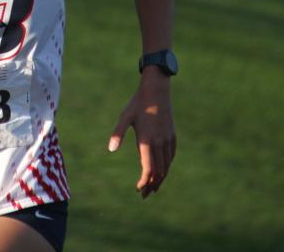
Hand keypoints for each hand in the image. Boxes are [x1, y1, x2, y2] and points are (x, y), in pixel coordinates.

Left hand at [107, 78, 176, 197]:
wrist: (156, 90)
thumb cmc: (137, 104)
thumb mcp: (125, 117)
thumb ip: (118, 133)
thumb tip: (110, 149)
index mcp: (147, 140)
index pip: (148, 169)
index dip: (144, 181)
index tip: (138, 188)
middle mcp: (159, 142)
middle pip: (159, 171)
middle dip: (152, 185)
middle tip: (145, 194)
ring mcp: (168, 139)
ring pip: (167, 165)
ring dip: (160, 178)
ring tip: (153, 186)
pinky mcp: (172, 135)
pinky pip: (171, 155)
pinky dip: (167, 166)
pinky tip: (162, 169)